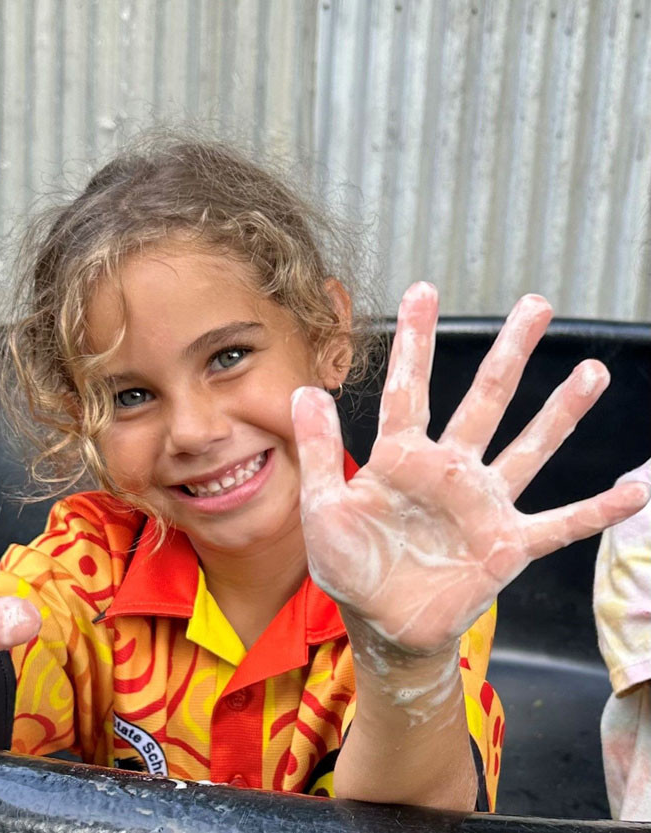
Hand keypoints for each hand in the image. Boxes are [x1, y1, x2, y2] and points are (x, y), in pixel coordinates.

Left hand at [292, 282, 649, 656]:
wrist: (381, 624)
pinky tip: (635, 491)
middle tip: (536, 304)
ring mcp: (483, 505)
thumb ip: (322, 452)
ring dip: (561, 412)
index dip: (416, 341)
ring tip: (593, 371)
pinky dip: (596, 511)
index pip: (409, 389)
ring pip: (529, 447)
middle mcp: (448, 470)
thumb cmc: (350, 566)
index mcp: (401, 458)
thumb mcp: (324, 508)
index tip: (424, 290)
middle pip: (484, 400)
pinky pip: (561, 524)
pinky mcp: (508, 544)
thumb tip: (306, 390)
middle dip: (509, 353)